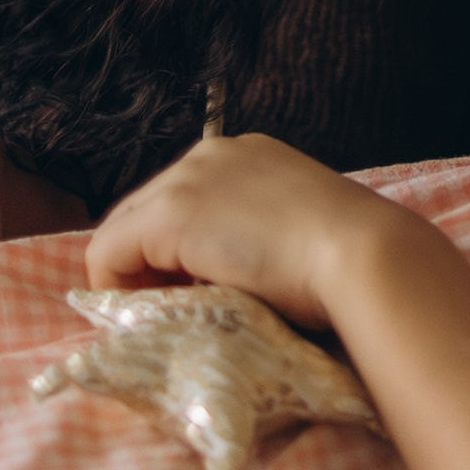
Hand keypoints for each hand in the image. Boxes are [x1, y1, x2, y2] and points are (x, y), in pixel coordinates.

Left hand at [85, 129, 395, 333]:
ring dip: (136, 277)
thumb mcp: (294, 236)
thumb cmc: (345, 261)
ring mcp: (187, 178)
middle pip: (144, 212)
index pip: (184, 201)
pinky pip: (108, 254)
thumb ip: (255, 240)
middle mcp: (212, 152)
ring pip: (123, 232)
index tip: (198, 294)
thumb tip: (217, 280)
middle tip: (178, 311)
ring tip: (170, 316)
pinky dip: (116, 288)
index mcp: (247, 155)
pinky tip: (149, 316)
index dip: (177, 254)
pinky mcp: (168, 214)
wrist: (361, 256)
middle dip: (150, 265)